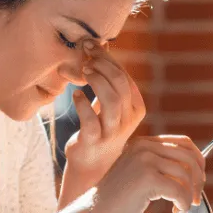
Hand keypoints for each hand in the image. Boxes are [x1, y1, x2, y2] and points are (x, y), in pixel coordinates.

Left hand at [63, 41, 144, 183]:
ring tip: (83, 71)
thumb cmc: (99, 130)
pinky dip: (82, 103)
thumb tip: (97, 47)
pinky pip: (90, 120)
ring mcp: (112, 132)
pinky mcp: (94, 141)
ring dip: (96, 80)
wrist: (91, 166)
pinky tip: (76, 95)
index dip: (109, 59)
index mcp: (136, 108)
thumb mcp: (110, 106)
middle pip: (121, 84)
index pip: (126, 77)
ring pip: (111, 99)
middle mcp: (128, 120)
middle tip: (86, 55)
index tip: (91, 46)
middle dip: (103, 65)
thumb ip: (108, 81)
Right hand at [87, 135, 205, 212]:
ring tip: (182, 210)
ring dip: (190, 196)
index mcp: (143, 143)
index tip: (198, 180)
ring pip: (186, 175)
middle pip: (189, 157)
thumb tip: (196, 171)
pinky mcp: (147, 178)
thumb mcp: (138, 174)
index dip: (198, 160)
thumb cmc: (118, 200)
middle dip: (198, 180)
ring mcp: (145, 161)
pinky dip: (183, 204)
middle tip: (196, 199)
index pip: (183, 142)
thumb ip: (160, 167)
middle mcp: (144, 147)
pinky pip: (179, 191)